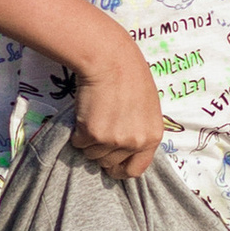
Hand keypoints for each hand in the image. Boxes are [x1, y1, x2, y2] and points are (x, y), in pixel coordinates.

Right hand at [70, 29, 163, 179]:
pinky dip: (77, 132)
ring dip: (89, 141)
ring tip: (95, 117)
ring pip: (92, 154)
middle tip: (101, 128)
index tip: (112, 164)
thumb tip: (126, 151)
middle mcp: (134, 142)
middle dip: (102, 151)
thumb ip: (139, 131)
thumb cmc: (130, 77)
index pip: (135, 170)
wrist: (110, 60)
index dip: (120, 169)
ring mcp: (113, 139)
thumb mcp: (148, 108)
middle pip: (109, 163)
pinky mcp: (91, 133)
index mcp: (152, 137)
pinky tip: (85, 113)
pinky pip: (78, 143)